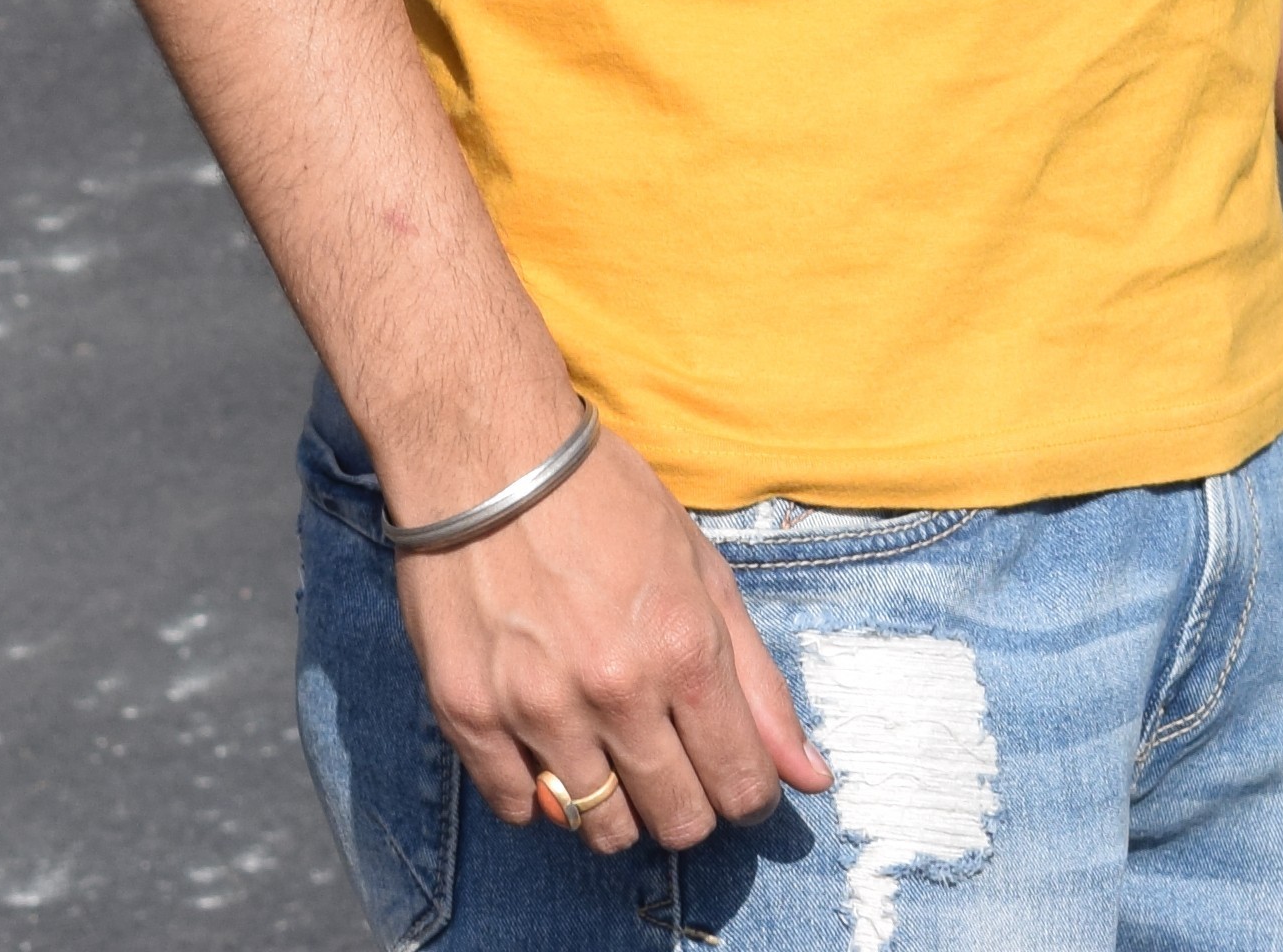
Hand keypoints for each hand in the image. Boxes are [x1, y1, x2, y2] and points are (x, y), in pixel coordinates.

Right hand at [394, 425, 833, 849]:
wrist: (488, 455)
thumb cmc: (606, 502)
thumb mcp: (703, 572)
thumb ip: (759, 682)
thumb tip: (813, 778)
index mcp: (684, 650)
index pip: (741, 786)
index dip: (748, 792)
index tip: (735, 775)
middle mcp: (615, 689)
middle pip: (677, 821)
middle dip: (688, 804)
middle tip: (671, 760)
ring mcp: (537, 708)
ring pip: (599, 828)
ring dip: (615, 806)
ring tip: (609, 752)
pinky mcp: (469, 714)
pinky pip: (517, 809)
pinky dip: (537, 793)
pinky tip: (546, 744)